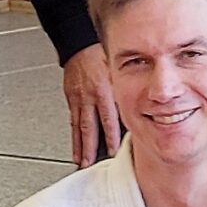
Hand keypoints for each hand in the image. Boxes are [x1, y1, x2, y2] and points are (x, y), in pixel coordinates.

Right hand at [62, 45, 121, 168]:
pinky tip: (75, 139)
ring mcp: (78, 98)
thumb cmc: (100, 54)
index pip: (108, 120)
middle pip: (89, 128)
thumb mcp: (118, 72)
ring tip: (79, 159)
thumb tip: (136, 109)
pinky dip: (74, 131)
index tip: (111, 151)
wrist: (79, 42)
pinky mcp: (70, 96)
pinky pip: (72, 117)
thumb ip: (124, 91)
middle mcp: (89, 96)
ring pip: (78, 126)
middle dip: (89, 148)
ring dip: (78, 144)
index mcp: (104, 90)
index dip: (110, 138)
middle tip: (89, 163)